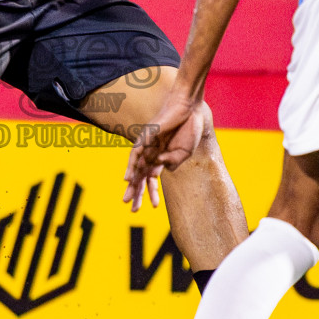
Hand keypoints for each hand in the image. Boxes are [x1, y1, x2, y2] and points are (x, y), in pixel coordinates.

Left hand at [124, 93, 204, 210]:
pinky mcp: (146, 136)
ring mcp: (148, 144)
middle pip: (141, 176)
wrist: (191, 109)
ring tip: (127, 199)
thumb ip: (172, 163)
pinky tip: (127, 179)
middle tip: (132, 209)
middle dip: (137, 192)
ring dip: (132, 184)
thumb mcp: (184, 153)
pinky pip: (135, 153)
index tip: (153, 207)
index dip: (152, 193)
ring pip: (137, 167)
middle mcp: (152, 152)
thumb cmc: (190, 129)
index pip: (152, 178)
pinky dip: (131, 166)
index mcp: (162, 157)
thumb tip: (160, 171)